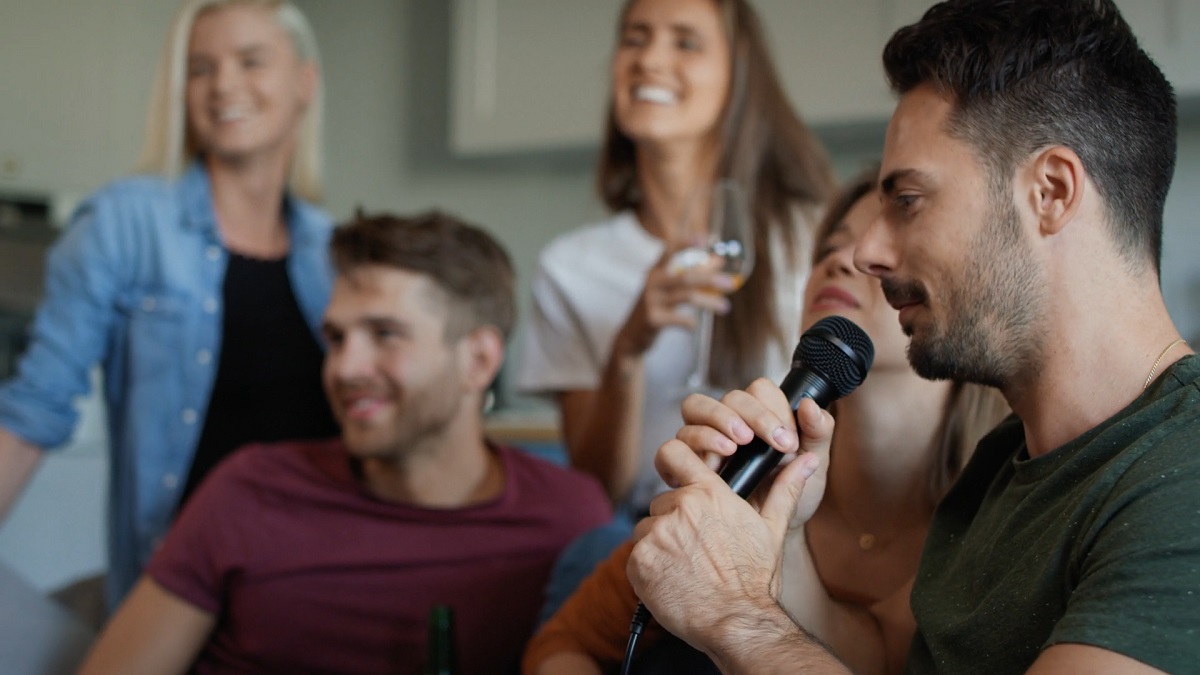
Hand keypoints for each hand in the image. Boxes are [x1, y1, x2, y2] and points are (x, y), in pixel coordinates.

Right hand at [614, 246, 737, 356]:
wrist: (632, 335)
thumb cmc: (657, 307)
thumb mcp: (670, 289)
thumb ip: (692, 274)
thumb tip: (719, 260)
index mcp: (656, 270)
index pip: (670, 250)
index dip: (687, 243)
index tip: (706, 240)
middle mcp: (652, 282)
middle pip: (685, 276)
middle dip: (710, 278)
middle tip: (730, 282)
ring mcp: (651, 300)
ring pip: (686, 296)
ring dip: (708, 302)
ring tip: (725, 307)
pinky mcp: (652, 319)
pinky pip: (678, 319)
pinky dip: (690, 322)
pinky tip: (694, 325)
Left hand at [625, 391, 832, 652]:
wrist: (737, 621)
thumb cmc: (755, 579)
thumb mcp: (772, 529)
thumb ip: (785, 489)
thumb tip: (808, 460)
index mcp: (710, 494)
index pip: (675, 453)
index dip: (672, 461)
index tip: (676, 474)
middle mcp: (680, 507)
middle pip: (662, 503)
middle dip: (673, 521)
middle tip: (695, 548)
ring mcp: (657, 534)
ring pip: (647, 530)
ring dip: (660, 544)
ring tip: (686, 567)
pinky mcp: (640, 560)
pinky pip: (637, 556)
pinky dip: (649, 567)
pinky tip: (672, 580)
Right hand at [676, 379, 833, 528]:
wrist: (769, 532)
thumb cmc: (789, 495)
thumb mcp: (813, 467)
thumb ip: (818, 433)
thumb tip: (809, 405)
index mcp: (760, 416)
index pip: (759, 390)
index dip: (773, 409)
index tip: (788, 440)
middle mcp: (729, 422)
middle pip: (728, 395)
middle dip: (749, 414)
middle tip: (768, 441)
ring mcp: (704, 439)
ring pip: (695, 408)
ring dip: (717, 422)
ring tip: (736, 447)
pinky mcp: (684, 463)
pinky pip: (674, 444)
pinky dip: (694, 448)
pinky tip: (714, 465)